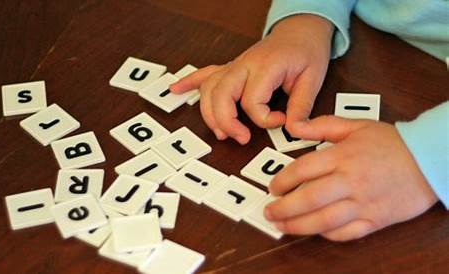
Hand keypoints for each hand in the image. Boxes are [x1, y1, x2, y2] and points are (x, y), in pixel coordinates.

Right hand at [170, 15, 333, 143]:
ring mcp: (234, 65)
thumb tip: (294, 130)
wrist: (300, 29)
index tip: (281, 120)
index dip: (266, 119)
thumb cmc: (307, 51)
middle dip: (226, 121)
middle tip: (241, 138)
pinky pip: (204, 74)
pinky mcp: (230, 67)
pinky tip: (176, 90)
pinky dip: (189, 83)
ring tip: (221, 133)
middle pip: (221, 94)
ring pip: (209, 88)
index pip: (252, 101)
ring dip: (209, 113)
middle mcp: (244, 65)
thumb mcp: (314, 78)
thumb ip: (302, 105)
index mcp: (265, 66)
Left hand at [264, 116, 437, 240]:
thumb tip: (294, 126)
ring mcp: (363, 203)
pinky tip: (315, 231)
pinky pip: (347, 233)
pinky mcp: (375, 220)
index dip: (281, 181)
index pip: (302, 170)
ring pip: (323, 221)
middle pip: (308, 199)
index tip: (272, 187)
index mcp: (342, 156)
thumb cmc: (390, 142)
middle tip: (268, 211)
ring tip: (282, 226)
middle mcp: (350, 181)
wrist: (429, 160)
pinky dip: (328, 235)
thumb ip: (322, 125)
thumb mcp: (356, 125)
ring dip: (298, 226)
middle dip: (282, 208)